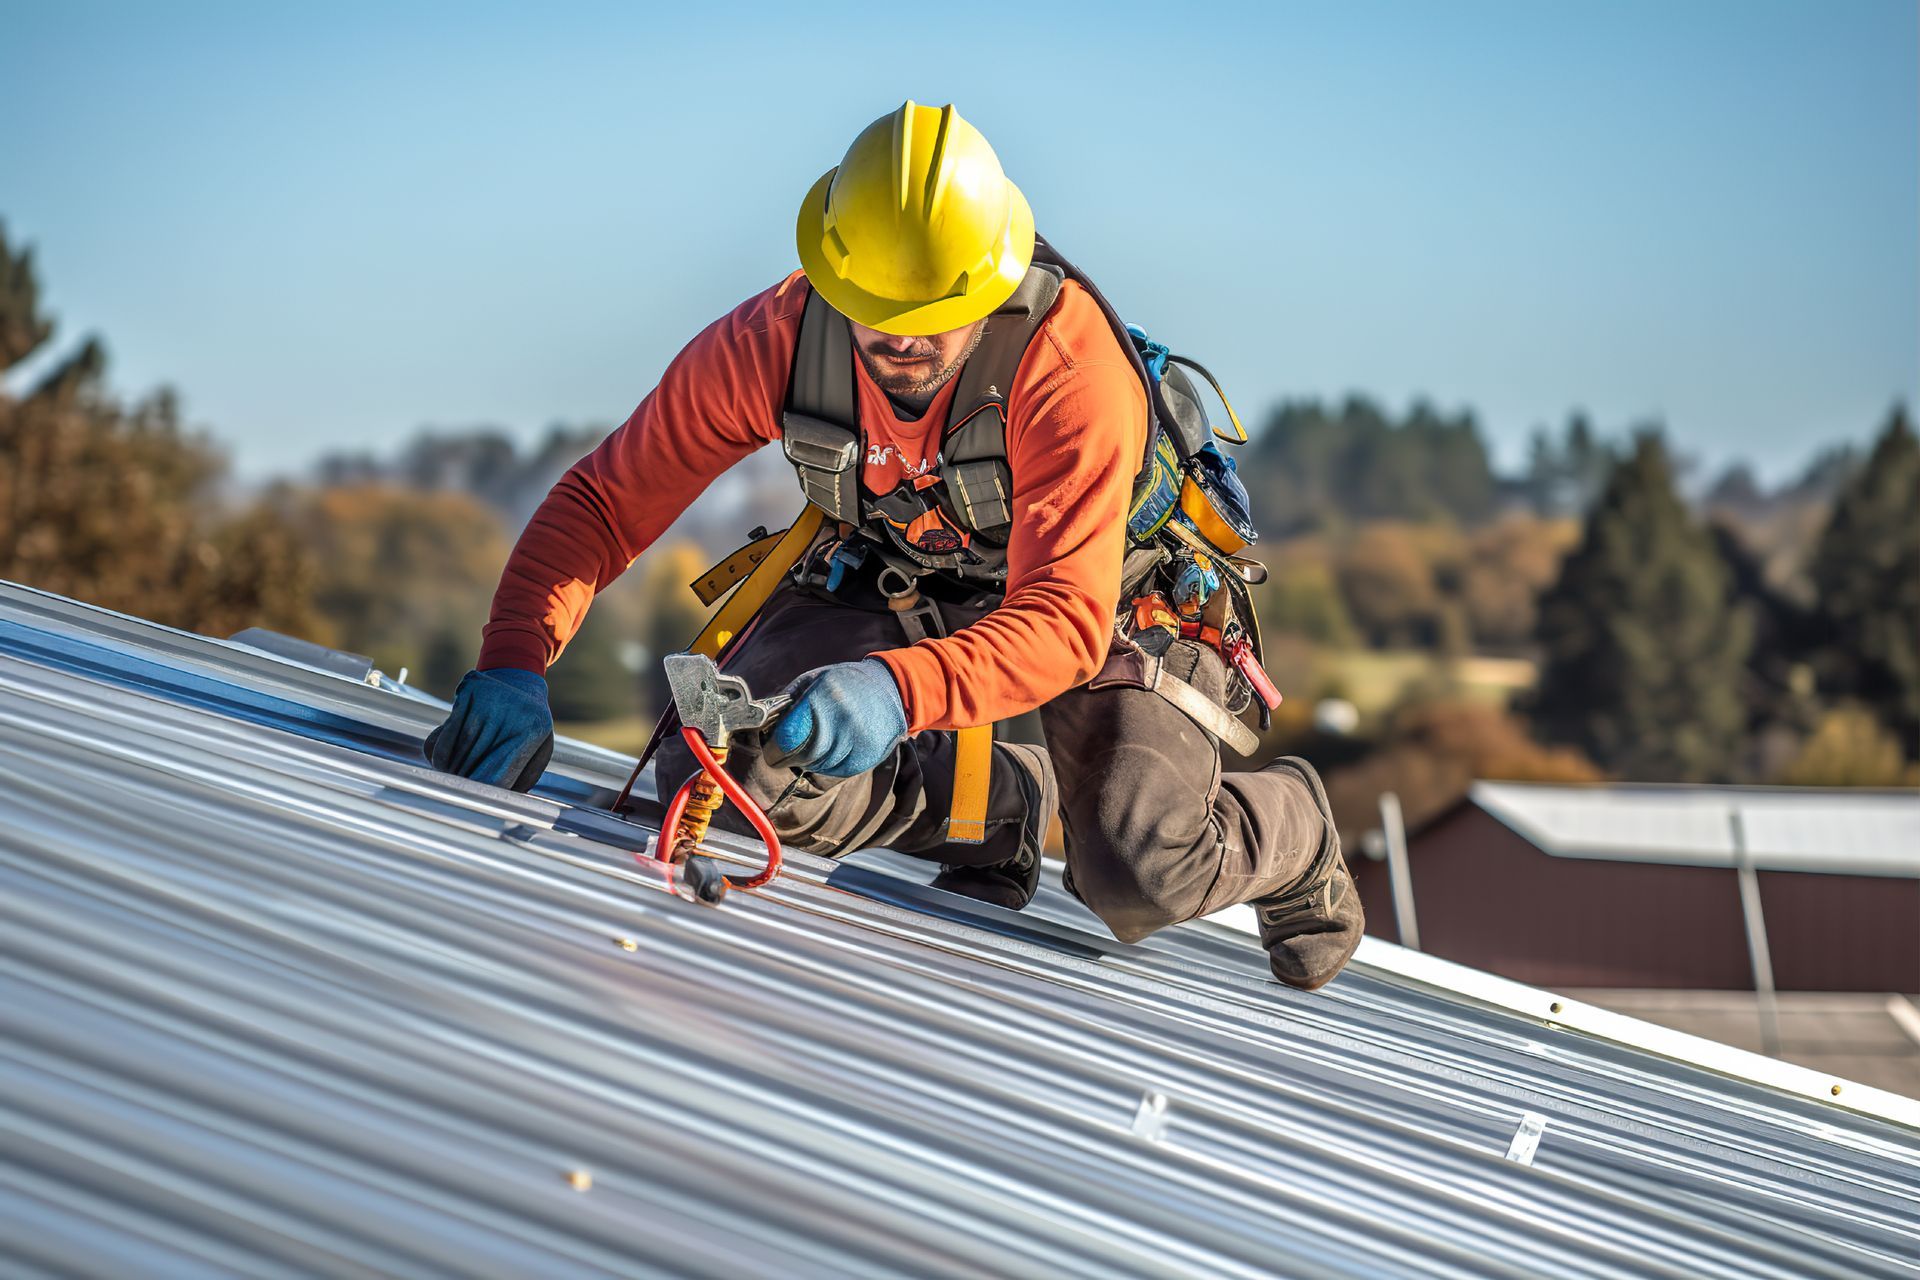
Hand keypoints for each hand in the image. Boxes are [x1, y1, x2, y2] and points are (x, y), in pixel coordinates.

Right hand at [424, 667, 554, 791]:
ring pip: (457, 751)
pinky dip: (440, 754)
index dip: (483, 793)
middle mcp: (509, 714)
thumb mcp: (541, 750)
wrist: (520, 679)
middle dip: (465, 783)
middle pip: (473, 765)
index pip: (498, 775)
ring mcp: (486, 702)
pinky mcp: (467, 693)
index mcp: (532, 730)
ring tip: (453, 780)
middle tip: (460, 794)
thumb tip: (502, 804)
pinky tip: (442, 763)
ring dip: (451, 772)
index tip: (475, 804)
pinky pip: (444, 734)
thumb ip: (524, 778)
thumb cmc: (530, 724)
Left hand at [767, 659, 907, 776]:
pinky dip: (827, 764)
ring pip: (817, 766)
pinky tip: (833, 747)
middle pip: (801, 756)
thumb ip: (787, 703)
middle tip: (786, 751)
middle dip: (789, 756)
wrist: (891, 690)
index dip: (774, 747)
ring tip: (816, 741)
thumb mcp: (813, 680)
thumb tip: (764, 728)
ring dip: (809, 760)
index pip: (788, 737)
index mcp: (824, 698)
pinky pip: (834, 771)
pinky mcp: (866, 758)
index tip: (771, 749)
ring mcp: (856, 742)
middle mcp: (841, 722)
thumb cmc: (844, 683)